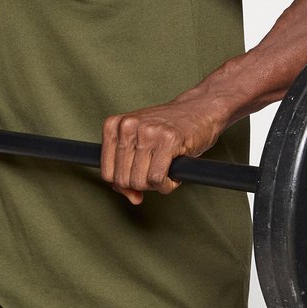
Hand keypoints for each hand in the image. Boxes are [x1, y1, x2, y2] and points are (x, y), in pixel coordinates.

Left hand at [101, 97, 222, 204]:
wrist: (200, 109)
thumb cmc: (168, 129)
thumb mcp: (139, 144)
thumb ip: (127, 171)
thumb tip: (132, 198)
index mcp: (114, 125)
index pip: (107, 173)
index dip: (123, 185)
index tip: (138, 180)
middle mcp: (127, 126)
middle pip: (123, 180)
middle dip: (142, 185)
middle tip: (156, 173)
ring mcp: (147, 132)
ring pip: (139, 181)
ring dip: (156, 185)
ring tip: (166, 171)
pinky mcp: (168, 139)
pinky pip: (158, 179)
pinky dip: (167, 185)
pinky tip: (173, 175)